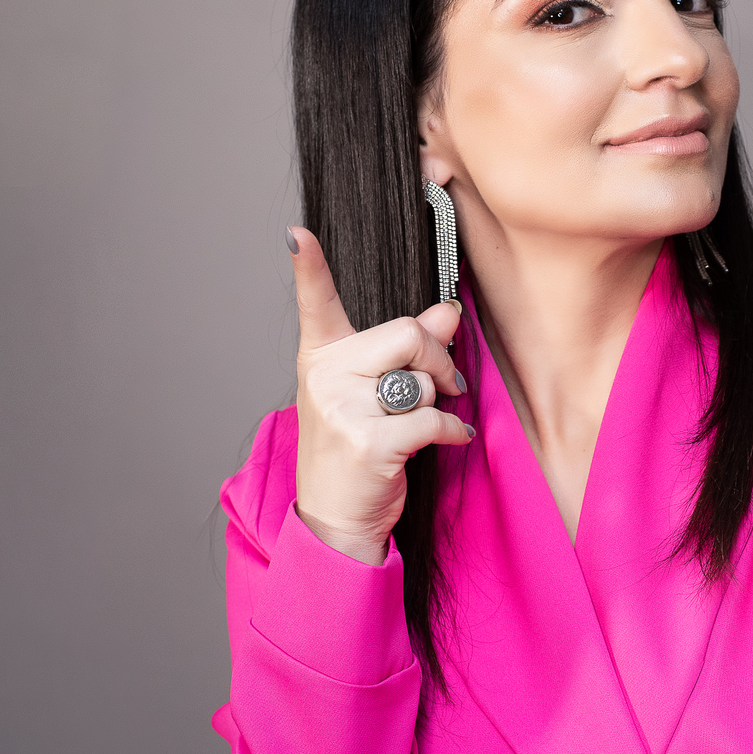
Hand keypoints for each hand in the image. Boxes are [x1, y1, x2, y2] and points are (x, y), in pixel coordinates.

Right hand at [288, 227, 471, 564]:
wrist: (336, 518)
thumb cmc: (356, 451)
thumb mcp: (375, 394)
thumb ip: (408, 351)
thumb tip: (447, 312)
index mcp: (321, 358)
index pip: (315, 302)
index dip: (309, 266)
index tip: (300, 235)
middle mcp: (325, 377)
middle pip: (407, 334)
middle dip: (439, 359)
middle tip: (447, 382)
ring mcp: (343, 409)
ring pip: (423, 378)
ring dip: (440, 400)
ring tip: (422, 420)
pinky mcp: (368, 441)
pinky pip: (433, 417)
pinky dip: (452, 431)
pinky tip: (448, 439)